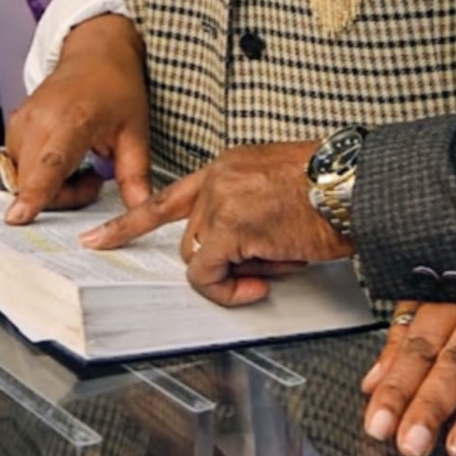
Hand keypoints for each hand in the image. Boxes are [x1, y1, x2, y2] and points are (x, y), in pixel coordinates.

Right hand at [3, 14, 150, 222]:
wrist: (96, 53)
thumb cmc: (116, 86)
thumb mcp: (135, 132)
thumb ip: (135, 176)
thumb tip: (140, 212)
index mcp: (73, 119)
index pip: (49, 163)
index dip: (34, 192)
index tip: (18, 217)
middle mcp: (39, 120)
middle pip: (32, 181)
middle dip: (60, 197)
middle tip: (93, 180)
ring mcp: (21, 122)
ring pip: (23, 179)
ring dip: (50, 187)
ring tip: (81, 167)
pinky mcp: (13, 127)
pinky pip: (19, 168)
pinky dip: (39, 175)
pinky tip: (64, 161)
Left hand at [79, 140, 351, 305]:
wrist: (357, 185)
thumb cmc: (336, 189)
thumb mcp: (283, 189)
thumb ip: (250, 212)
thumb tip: (245, 255)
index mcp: (229, 165)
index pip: (169, 197)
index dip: (130, 223)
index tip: (98, 239)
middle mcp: (218, 177)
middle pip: (193, 239)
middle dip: (229, 259)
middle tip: (274, 259)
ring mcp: (220, 200)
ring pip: (200, 258)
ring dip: (238, 271)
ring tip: (284, 256)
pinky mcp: (228, 227)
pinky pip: (208, 275)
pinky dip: (229, 289)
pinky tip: (262, 281)